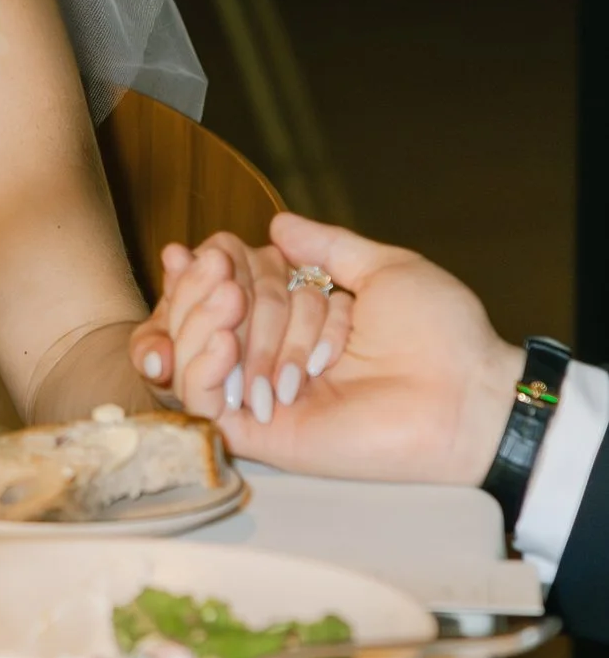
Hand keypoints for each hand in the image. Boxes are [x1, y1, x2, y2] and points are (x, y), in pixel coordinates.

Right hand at [135, 212, 520, 486]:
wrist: (464, 396)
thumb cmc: (441, 336)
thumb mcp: (385, 270)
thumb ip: (328, 246)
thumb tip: (277, 224)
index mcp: (303, 320)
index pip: (231, 289)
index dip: (208, 270)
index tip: (201, 252)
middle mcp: (276, 357)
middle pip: (205, 317)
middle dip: (205, 290)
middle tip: (224, 277)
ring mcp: (262, 396)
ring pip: (193, 355)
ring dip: (199, 320)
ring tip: (229, 300)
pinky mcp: (258, 434)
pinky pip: (201, 402)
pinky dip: (198, 366)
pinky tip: (220, 340)